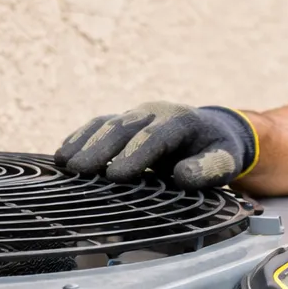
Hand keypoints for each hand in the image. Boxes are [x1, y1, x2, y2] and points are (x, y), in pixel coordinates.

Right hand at [54, 101, 257, 187]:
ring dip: (84, 143)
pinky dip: (79, 138)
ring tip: (64, 164)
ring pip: (106, 124)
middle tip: (80, 170)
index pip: (155, 136)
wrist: (211, 130)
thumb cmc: (217, 150)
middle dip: (100, 148)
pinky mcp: (123, 121)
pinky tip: (62, 155)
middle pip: (124, 127)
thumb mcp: (225, 160)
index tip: (117, 175)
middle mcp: (154, 112)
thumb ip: (209, 168)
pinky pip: (97, 126)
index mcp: (181, 121)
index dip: (135, 154)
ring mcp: (136, 115)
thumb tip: (182, 175)